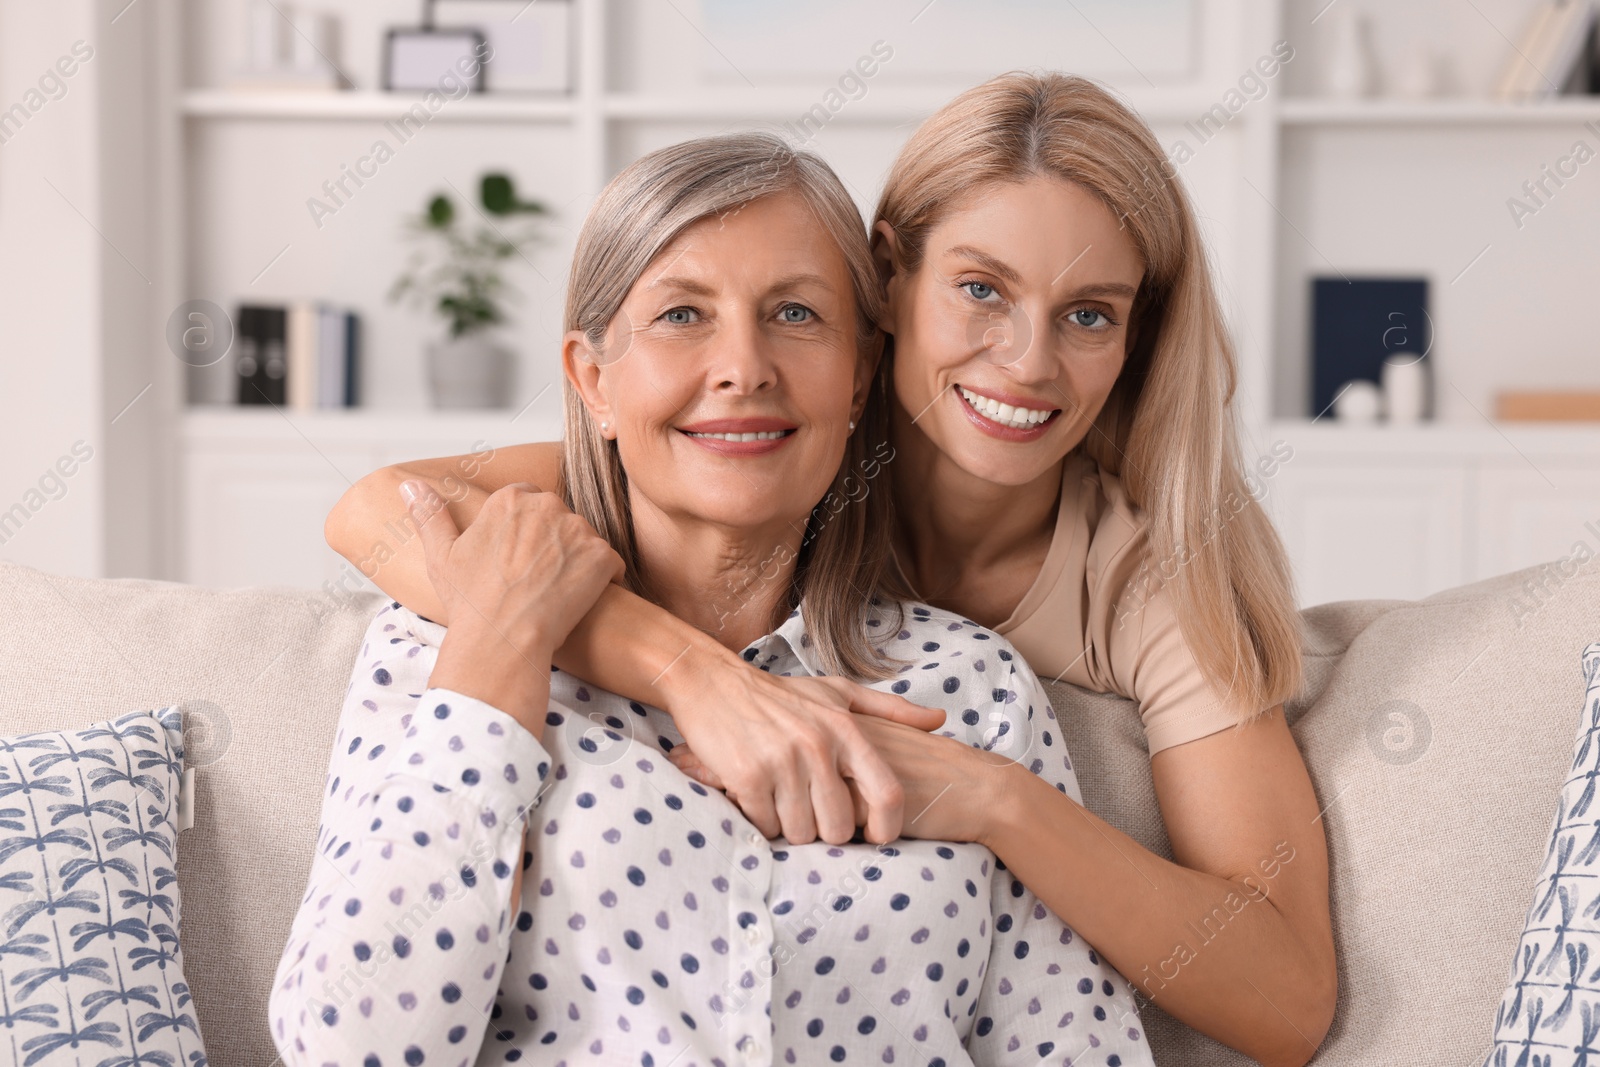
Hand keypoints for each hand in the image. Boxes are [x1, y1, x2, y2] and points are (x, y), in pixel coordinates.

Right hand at [405, 479, 623, 728]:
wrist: (502, 640)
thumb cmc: (470, 603)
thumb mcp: (441, 555)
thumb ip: (430, 514)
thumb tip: (410, 484)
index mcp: (509, 499)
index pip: (527, 500)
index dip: (524, 532)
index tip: (517, 559)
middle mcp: (547, 505)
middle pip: (558, 518)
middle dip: (552, 543)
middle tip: (535, 580)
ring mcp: (577, 529)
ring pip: (583, 540)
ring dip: (576, 561)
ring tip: (554, 591)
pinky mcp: (601, 556)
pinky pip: (609, 563)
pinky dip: (600, 580)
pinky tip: (579, 600)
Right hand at [657, 667, 946, 845]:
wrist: (713, 683)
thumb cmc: (781, 694)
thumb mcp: (839, 693)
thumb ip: (892, 709)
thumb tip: (941, 719)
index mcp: (845, 729)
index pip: (887, 794)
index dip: (888, 827)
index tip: (877, 838)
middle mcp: (817, 746)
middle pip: (841, 827)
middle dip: (828, 833)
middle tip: (814, 818)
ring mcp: (782, 762)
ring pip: (801, 832)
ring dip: (791, 828)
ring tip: (783, 804)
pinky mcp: (747, 777)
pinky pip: (766, 826)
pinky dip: (762, 822)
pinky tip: (758, 800)